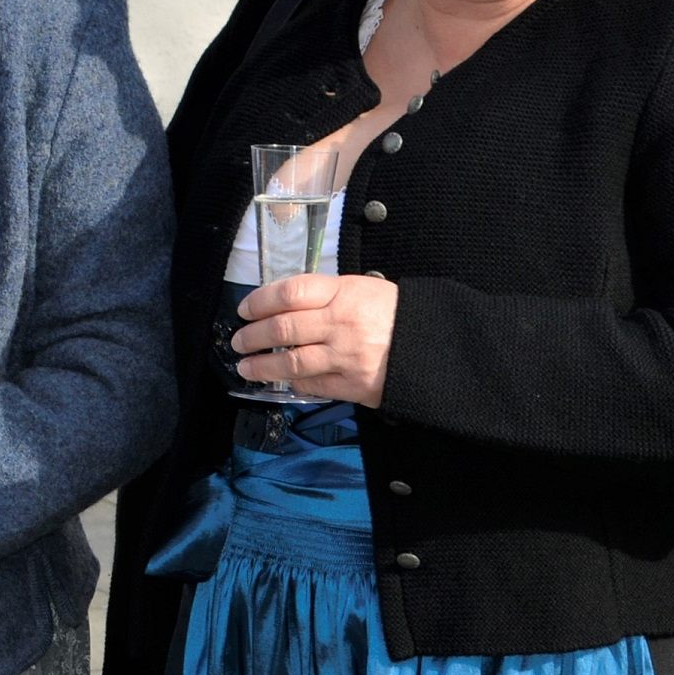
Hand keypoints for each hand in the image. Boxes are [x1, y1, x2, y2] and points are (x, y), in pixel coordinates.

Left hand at [232, 272, 399, 406]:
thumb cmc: (394, 313)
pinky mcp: (353, 385)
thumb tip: (283, 304)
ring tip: (246, 367)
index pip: (290, 293)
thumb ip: (325, 295)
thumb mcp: (362, 289)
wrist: (435, 346)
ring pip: (291, 362)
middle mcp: (341, 323)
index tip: (244, 310)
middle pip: (283, 328)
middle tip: (238, 341)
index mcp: (343, 293)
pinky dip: (292, 383)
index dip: (260, 301)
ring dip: (262, 366)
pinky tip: (280, 380)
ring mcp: (346, 356)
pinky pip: (313, 384)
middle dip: (252, 336)